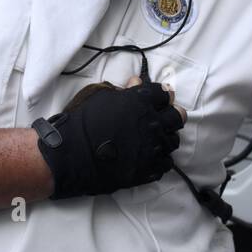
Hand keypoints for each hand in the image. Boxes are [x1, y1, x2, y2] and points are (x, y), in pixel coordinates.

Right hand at [34, 77, 185, 198]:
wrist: (73, 154)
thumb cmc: (83, 122)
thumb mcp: (101, 97)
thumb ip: (123, 90)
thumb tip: (136, 83)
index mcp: (142, 102)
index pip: (164, 94)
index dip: (160, 96)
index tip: (155, 100)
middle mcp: (153, 123)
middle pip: (178, 116)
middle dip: (171, 114)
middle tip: (161, 117)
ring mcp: (153, 148)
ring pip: (174, 140)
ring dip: (166, 137)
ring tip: (154, 139)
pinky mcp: (149, 169)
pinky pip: (166, 163)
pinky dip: (160, 159)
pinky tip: (150, 156)